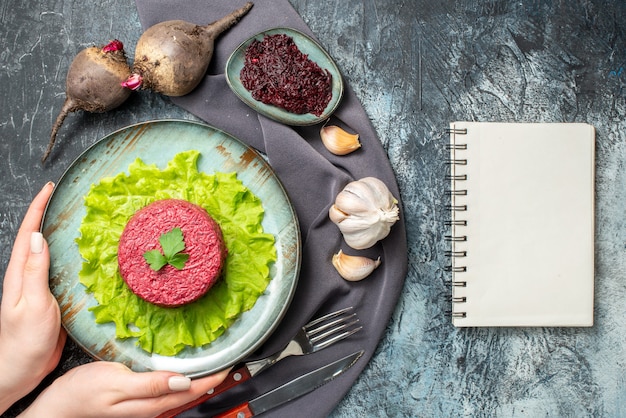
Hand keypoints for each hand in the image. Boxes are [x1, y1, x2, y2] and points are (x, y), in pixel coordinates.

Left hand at [0, 182, 66, 412]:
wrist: (18, 372)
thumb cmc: (22, 342)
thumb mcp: (31, 305)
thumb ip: (34, 272)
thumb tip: (37, 236)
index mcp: (19, 273)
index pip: (27, 233)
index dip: (37, 208)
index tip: (49, 187)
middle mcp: (27, 276)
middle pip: (37, 237)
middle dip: (49, 213)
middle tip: (68, 196)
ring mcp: (39, 287)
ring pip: (51, 253)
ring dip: (62, 233)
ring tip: (81, 219)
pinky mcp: (51, 299)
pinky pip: (62, 271)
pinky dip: (73, 257)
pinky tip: (88, 256)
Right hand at [20, 361, 229, 417]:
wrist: (59, 403)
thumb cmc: (82, 392)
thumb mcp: (115, 382)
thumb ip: (150, 383)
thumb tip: (182, 381)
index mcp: (150, 402)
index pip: (191, 390)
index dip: (214, 377)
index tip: (230, 363)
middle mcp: (152, 406)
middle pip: (190, 392)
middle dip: (212, 377)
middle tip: (228, 358)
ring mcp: (145, 404)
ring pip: (181, 392)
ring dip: (199, 378)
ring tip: (213, 361)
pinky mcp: (138, 399)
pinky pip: (168, 390)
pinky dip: (181, 378)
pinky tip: (183, 369)